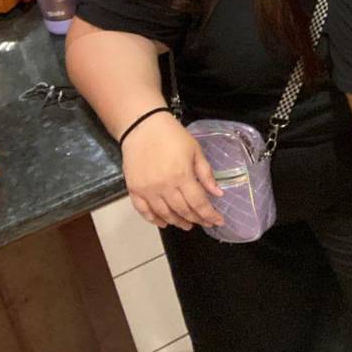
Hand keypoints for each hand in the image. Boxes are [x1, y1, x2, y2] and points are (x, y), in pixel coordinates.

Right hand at [120, 111, 222, 230]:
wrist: (143, 126)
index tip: (218, 221)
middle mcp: (164, 187)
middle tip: (204, 223)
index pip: (198, 203)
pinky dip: (154, 220)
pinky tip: (164, 223)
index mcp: (182, 176)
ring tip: (187, 224)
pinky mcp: (133, 190)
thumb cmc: (172, 136)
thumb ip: (206, 174)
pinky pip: (144, 212)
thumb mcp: (195, 150)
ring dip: (177, 222)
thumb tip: (218, 194)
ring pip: (164, 214)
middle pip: (182, 211)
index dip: (209, 215)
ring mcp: (147, 190)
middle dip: (196, 219)